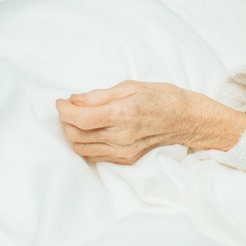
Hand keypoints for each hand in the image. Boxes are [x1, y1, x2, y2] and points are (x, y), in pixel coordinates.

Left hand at [56, 81, 245, 165]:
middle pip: (76, 135)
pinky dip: (84, 143)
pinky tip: (88, 130)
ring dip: (72, 133)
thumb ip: (98, 95)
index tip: (60, 101)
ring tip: (75, 119)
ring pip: (82, 148)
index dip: (64, 109)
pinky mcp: (126, 159)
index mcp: (122, 114)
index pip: (80, 118)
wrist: (185, 119)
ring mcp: (123, 151)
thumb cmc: (161, 97)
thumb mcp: (130, 86)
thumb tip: (73, 99)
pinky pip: (94, 155)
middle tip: (67, 107)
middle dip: (65, 121)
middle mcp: (121, 136)